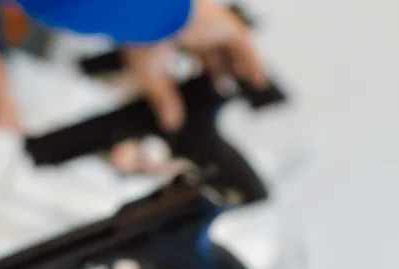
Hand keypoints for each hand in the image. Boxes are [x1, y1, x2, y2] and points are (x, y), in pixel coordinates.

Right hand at [123, 0, 266, 132]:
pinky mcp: (224, 25)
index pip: (192, 48)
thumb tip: (171, 123)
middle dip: (221, 66)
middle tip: (225, 84)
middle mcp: (195, 25)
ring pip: (232, 43)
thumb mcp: (153, 77)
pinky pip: (244, 45)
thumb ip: (165, 100)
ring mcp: (211, 24)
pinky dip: (252, 61)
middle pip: (214, 47)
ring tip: (252, 80)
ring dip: (242, 62)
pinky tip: (256, 78)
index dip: (200, 64)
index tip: (202, 78)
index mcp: (175, 30)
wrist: (148, 15)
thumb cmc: (141, 38)